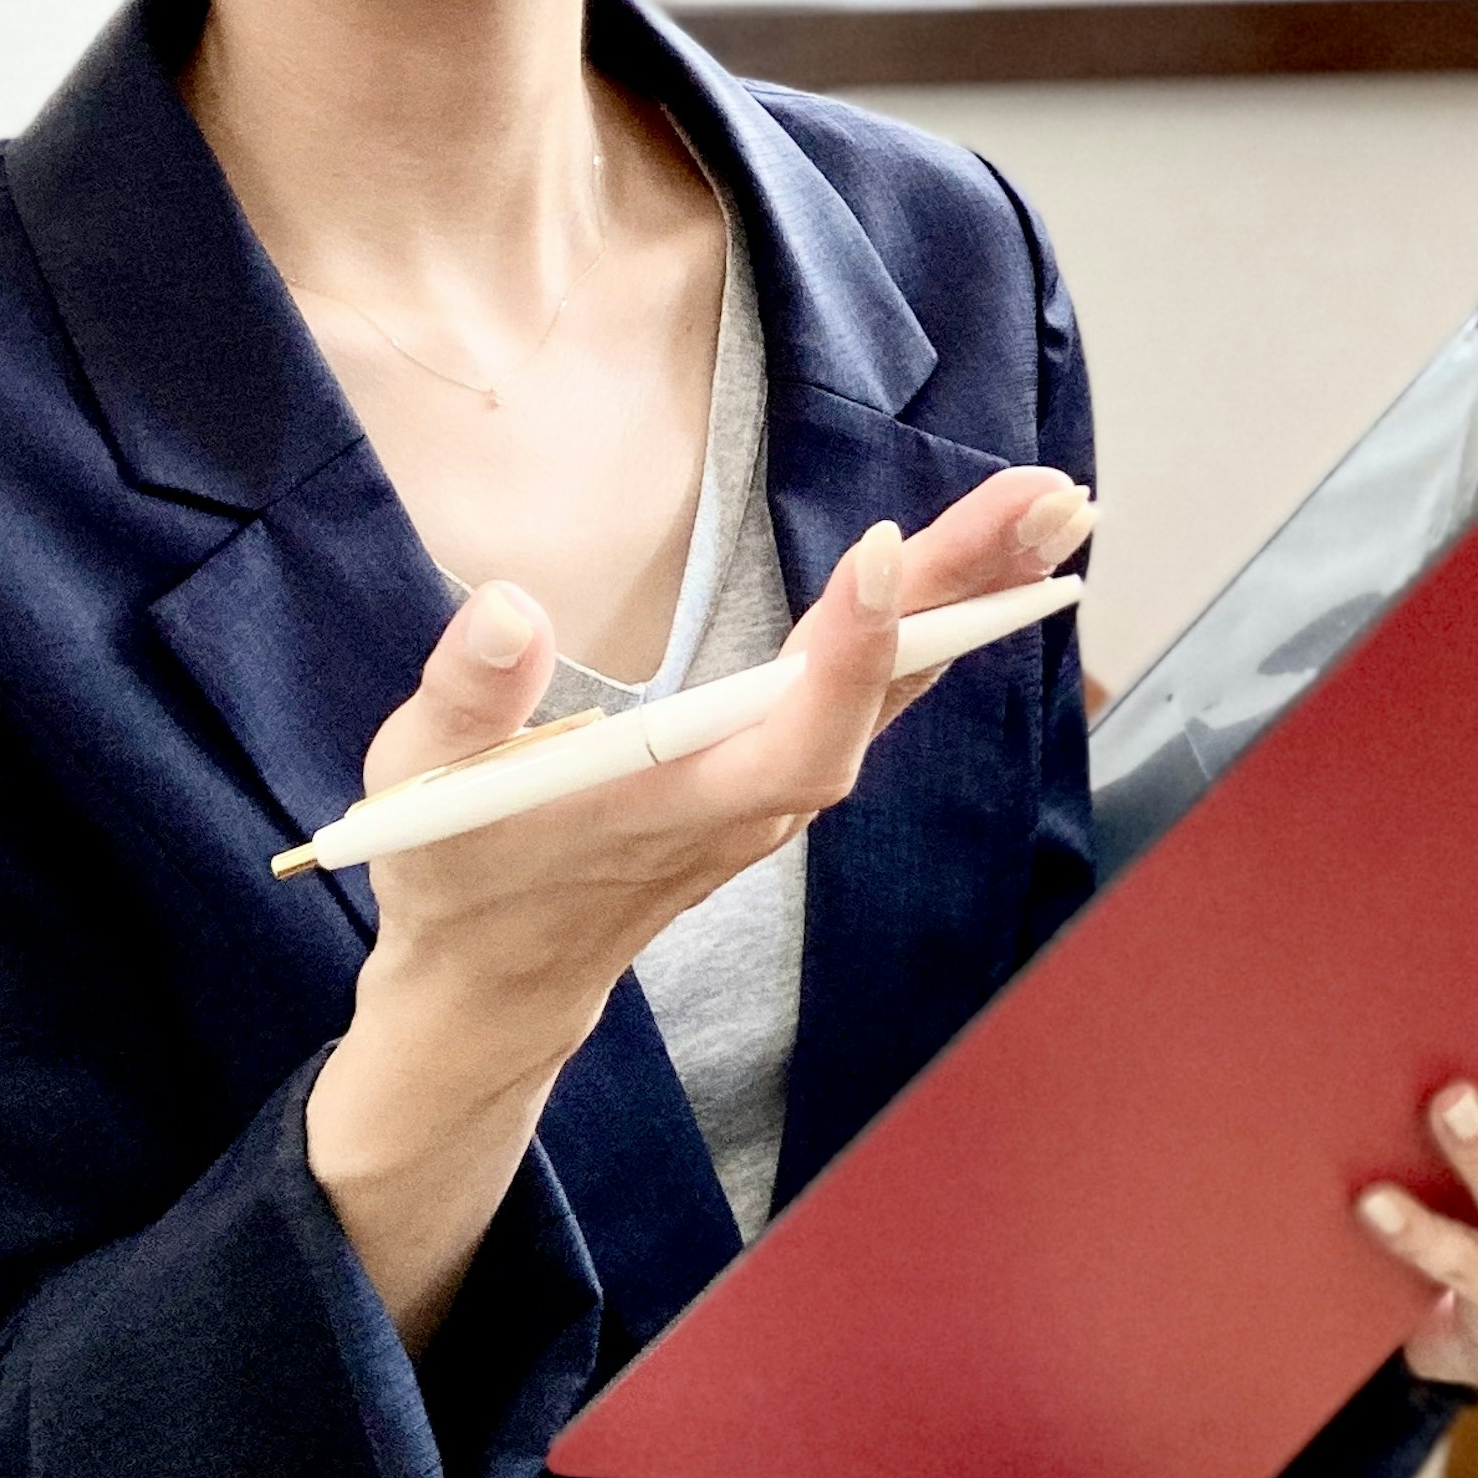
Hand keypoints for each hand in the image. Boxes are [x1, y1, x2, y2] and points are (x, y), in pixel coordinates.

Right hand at [352, 461, 1094, 1065]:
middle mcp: (759, 795)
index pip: (794, 732)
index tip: (882, 552)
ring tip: (1052, 507)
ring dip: (977, 594)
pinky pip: (879, 684)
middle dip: (969, 591)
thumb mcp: (425, 788)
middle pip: (884, 689)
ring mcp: (779, 781)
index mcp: (682, 802)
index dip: (847, 649)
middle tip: (1051, 499)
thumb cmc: (462, 872)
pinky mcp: (781, 762)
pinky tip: (984, 566)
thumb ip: (465, 703)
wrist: (498, 978)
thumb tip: (508, 609)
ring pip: (898, 682)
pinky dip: (938, 620)